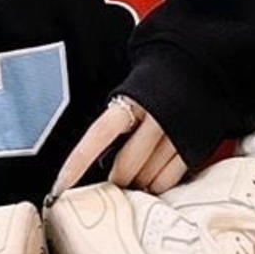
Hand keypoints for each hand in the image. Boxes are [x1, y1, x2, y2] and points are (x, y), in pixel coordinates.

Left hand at [48, 96, 187, 202]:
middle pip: (126, 165)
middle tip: (114, 180)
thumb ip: (116, 125)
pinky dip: (158, 185)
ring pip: (147, 177)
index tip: (60, 185)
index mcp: (132, 101)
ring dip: (138, 183)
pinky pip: (169, 180)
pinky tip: (154, 178)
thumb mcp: (131, 96)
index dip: (78, 161)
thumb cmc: (153, 87)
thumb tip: (98, 161)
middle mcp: (155, 117)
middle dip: (117, 178)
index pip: (98, 135)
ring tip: (138, 175)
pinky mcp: (193, 147)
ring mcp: (176, 133)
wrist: (194, 68)